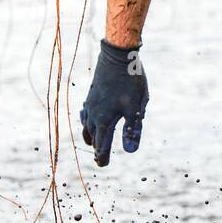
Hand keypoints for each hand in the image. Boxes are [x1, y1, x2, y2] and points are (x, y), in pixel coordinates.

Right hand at [80, 40, 149, 165]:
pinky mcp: (92, 94)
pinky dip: (86, 121)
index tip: (103, 165)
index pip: (102, 145)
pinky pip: (85, 113)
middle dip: (96, 149)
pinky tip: (88, 119)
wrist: (117, 56)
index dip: (103, 156)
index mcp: (104, 121)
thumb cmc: (130, 82)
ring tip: (92, 143)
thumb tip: (129, 152)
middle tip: (100, 159)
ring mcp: (91, 104)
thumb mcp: (136, 108)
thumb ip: (132, 130)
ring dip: (90, 136)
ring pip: (87, 126)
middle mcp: (94, 114)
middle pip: (93, 137)